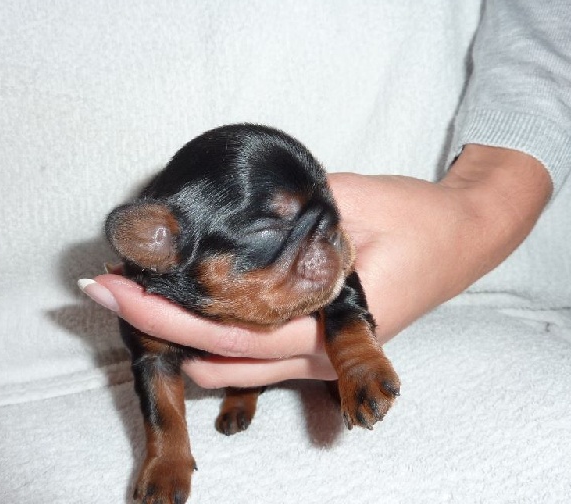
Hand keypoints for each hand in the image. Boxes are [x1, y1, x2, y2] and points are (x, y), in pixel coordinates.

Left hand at [81, 145, 551, 388]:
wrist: (463, 238)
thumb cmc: (417, 219)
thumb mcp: (354, 202)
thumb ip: (294, 213)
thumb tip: (230, 211)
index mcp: (330, 322)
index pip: (230, 330)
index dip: (167, 311)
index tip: (117, 284)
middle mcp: (319, 355)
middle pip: (220, 357)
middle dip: (159, 326)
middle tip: (106, 287)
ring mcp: (319, 360)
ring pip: (233, 367)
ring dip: (181, 336)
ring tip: (137, 296)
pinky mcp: (318, 349)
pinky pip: (253, 358)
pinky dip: (211, 339)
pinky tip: (184, 310)